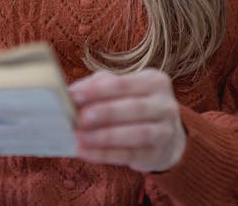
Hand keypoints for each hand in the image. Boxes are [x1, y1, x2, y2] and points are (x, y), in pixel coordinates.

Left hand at [70, 68, 185, 172]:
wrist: (163, 134)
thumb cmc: (133, 103)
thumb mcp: (121, 89)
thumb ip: (98, 86)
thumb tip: (72, 93)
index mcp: (155, 81)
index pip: (123, 83)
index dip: (98, 90)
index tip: (74, 96)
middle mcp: (165, 105)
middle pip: (134, 108)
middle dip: (105, 113)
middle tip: (79, 119)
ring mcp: (165, 132)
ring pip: (136, 134)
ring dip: (104, 137)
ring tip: (79, 138)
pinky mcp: (157, 155)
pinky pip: (129, 155)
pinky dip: (105, 154)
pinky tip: (85, 152)